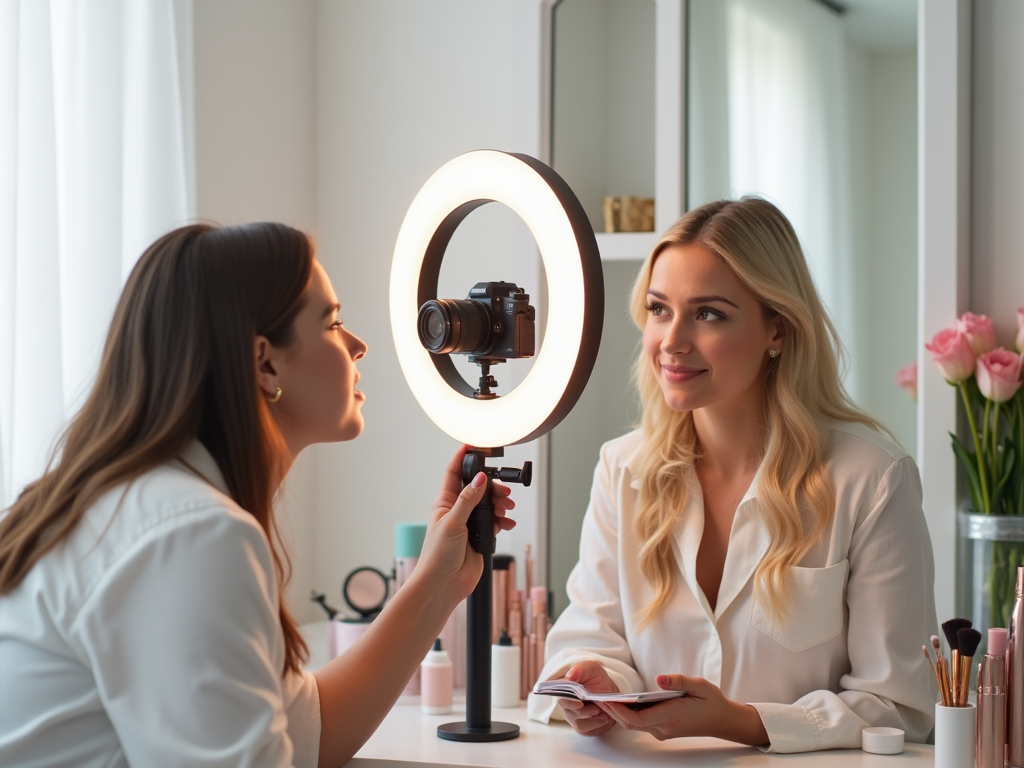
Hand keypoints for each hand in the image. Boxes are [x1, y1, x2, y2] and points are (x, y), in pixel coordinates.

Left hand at [414, 445, 515, 604]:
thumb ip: (468, 500)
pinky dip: (503, 520)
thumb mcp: (453, 522)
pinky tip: (507, 523)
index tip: (473, 445)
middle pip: (478, 488)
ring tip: (507, 509)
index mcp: (445, 502)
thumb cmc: (437, 555)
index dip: (462, 458)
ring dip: (500, 504)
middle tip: (503, 492)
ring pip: (488, 504)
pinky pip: (495, 522)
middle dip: (492, 486)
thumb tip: (480, 479)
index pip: (454, 473)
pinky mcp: (480, 536)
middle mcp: (457, 510)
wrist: (443, 584)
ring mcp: (469, 523)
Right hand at [557, 660, 618, 736]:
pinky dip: (597, 724)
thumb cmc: (596, 677)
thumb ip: (580, 669)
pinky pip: (586, 729)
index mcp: (562, 688)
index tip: (580, 704)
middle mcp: (564, 703)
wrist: (607, 690)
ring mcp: (571, 715)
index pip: (560, 697)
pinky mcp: (579, 725)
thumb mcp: (592, 668)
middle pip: (570, 712)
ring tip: (603, 710)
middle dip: (585, 711)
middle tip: (597, 708)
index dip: (569, 702)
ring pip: (578, 723)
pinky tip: (604, 716)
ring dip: (593, 718)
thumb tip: (570, 677)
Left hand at [596, 675, 768, 746]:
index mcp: (671, 716)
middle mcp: (663, 727)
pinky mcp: (662, 729)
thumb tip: (659, 679)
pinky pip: (640, 723)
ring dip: (618, 712)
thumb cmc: (711, 701)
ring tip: (602, 695)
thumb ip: (679, 682)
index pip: (637, 718)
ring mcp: (662, 730)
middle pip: (630, 723)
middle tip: (595, 695)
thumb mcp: (700, 685)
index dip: (618, 710)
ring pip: (633, 724)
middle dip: (612, 710)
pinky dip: (627, 713)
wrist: (723, 720)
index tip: (605, 697)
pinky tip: (620, 701)